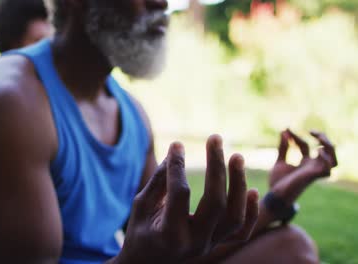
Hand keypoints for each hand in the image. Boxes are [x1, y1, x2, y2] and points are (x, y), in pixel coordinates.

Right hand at [113, 135, 258, 263]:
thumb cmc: (140, 231)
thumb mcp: (142, 205)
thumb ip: (159, 180)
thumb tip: (176, 150)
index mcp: (169, 234)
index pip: (180, 194)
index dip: (178, 166)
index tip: (177, 145)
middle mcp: (194, 243)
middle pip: (216, 203)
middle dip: (217, 168)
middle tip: (215, 138)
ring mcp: (210, 246)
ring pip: (235, 217)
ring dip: (238, 185)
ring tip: (236, 156)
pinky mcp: (218, 245)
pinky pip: (242, 232)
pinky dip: (251, 212)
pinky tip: (252, 190)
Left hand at [270, 129, 337, 187]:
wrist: (274, 195)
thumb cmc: (277, 181)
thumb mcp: (280, 161)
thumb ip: (283, 147)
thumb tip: (283, 130)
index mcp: (305, 162)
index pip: (305, 145)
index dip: (296, 136)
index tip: (286, 130)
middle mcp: (312, 167)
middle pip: (327, 151)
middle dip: (322, 138)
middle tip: (311, 131)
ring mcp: (314, 172)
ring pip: (334, 160)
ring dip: (330, 147)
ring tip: (319, 138)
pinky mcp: (313, 177)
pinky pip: (328, 169)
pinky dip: (326, 159)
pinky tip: (318, 151)